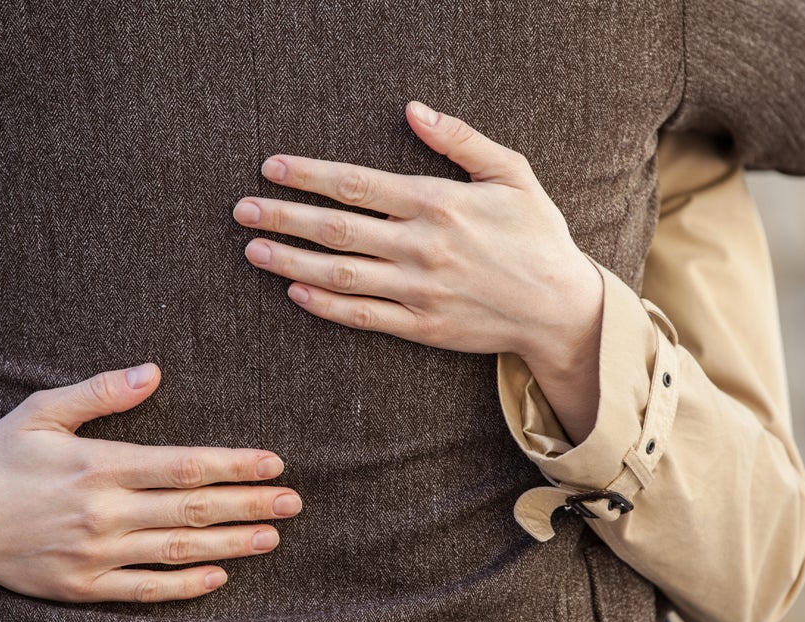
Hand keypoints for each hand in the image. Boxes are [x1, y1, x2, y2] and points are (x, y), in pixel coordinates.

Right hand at [0, 364, 302, 602]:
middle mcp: (104, 512)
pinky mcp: (84, 587)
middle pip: (193, 509)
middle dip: (248, 504)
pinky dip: (185, 586)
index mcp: (99, 465)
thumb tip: (153, 371)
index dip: (234, 465)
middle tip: (294, 502)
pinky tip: (220, 577)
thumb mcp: (42, 412)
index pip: (184, 465)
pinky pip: (145, 590)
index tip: (274, 464)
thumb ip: (100, 393)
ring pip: (179, 550)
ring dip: (231, 545)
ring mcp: (96, 554)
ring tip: (272, 537)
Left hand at [233, 100, 602, 372]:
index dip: (307, 175)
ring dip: (290, 263)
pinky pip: (362, 317)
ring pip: (339, 275)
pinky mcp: (421, 327)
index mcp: (438, 203)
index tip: (270, 168)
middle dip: (282, 218)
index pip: (356, 185)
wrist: (561, 308)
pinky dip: (325, 306)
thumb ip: (460, 141)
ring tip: (253, 251)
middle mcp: (421, 247)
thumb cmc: (537, 235)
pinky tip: (295, 293)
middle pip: (335, 229)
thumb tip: (413, 110)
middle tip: (242, 211)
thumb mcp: (512, 174)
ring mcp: (418, 291)